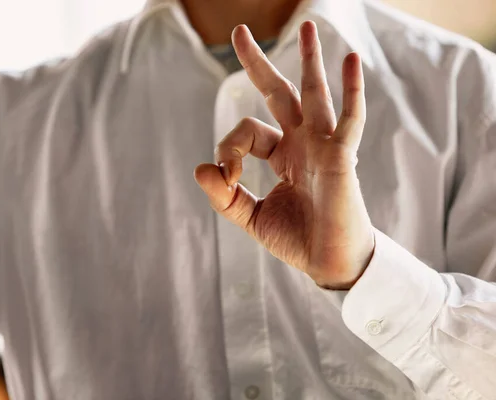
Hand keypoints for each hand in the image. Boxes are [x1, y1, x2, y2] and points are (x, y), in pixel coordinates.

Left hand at [194, 21, 374, 288]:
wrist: (329, 264)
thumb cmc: (297, 239)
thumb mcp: (250, 217)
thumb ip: (224, 195)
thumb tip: (200, 168)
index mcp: (283, 154)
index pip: (247, 131)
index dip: (229, 147)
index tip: (225, 176)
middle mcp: (303, 143)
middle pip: (279, 93)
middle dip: (259, 64)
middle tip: (239, 32)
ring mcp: (324, 146)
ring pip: (314, 94)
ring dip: (309, 60)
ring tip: (307, 25)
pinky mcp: (343, 157)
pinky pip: (349, 119)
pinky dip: (351, 90)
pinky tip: (349, 59)